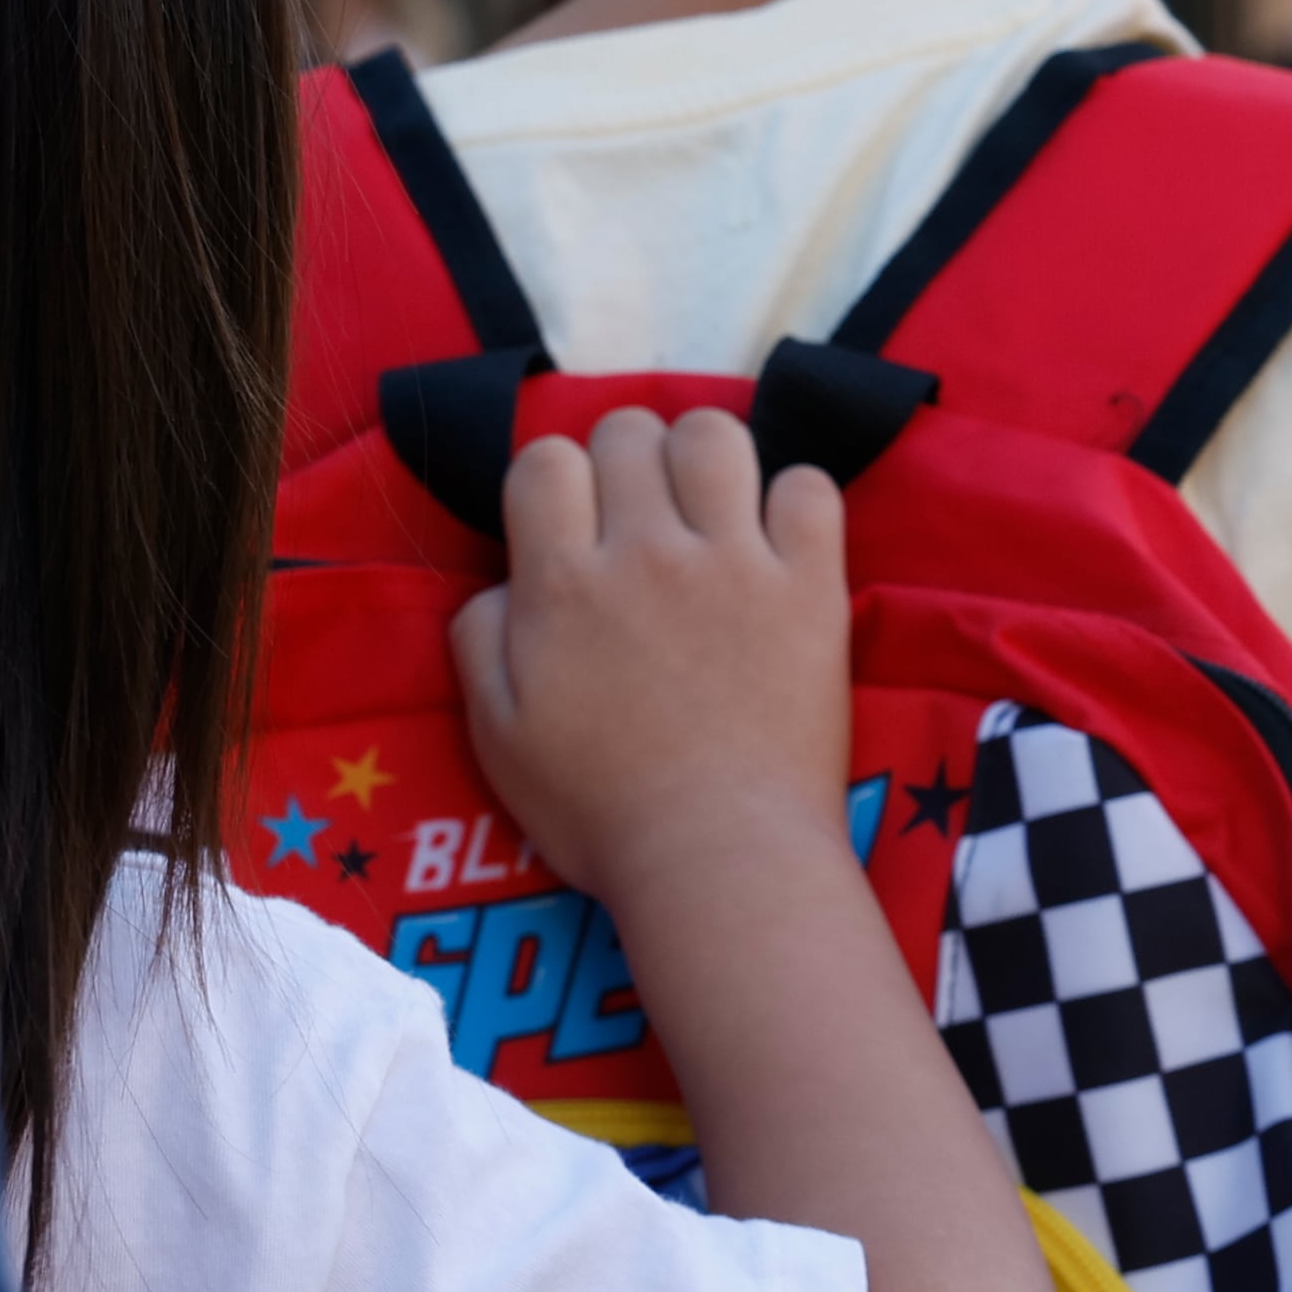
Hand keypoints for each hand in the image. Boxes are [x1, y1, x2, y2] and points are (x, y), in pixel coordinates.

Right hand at [448, 406, 850, 904]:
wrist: (719, 859)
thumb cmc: (599, 812)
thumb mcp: (497, 737)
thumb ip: (480, 640)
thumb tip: (502, 582)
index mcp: (562, 584)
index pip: (545, 458)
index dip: (551, 480)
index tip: (568, 527)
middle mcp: (647, 552)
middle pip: (629, 431)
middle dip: (624, 459)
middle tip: (637, 518)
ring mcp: (736, 562)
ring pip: (716, 435)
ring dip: (703, 457)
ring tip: (707, 508)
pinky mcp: (810, 588)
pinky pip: (810, 489)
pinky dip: (794, 500)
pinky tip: (779, 541)